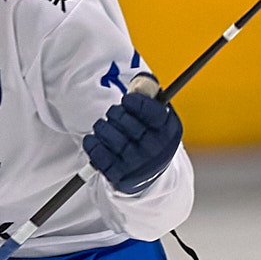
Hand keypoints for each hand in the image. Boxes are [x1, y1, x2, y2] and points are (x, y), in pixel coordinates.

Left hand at [82, 77, 181, 193]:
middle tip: (113, 113)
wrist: (146, 172)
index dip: (135, 102)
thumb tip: (139, 82)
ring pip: (112, 138)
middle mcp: (156, 150)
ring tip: (102, 126)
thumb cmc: (149, 135)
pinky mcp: (120, 177)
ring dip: (101, 127)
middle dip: (115, 114)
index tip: (126, 100)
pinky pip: (99, 156)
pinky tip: (93, 139)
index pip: (151, 112)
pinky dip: (92, 144)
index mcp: (169, 131)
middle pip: (129, 124)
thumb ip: (150, 95)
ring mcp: (138, 166)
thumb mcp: (157, 115)